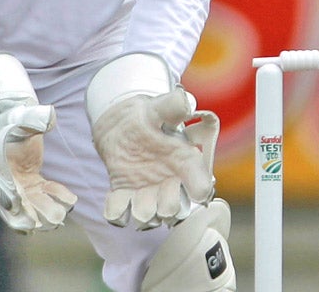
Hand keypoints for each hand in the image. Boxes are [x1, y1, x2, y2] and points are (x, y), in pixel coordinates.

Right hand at [0, 53, 77, 232]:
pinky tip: (71, 200)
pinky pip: (43, 193)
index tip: (24, 211)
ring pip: (31, 202)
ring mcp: (17, 184)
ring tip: (61, 218)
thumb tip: (49, 116)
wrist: (13, 121)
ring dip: (45, 211)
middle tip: (48, 222)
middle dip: (32, 214)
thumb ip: (32, 120)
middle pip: (17, 202)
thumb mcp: (21, 121)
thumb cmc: (14, 123)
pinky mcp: (30, 183)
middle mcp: (3, 181)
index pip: (3, 190)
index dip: (13, 202)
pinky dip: (56, 197)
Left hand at [87, 53, 218, 229]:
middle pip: (174, 209)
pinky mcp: (125, 196)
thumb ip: (174, 106)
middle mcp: (170, 182)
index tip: (193, 189)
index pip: (201, 185)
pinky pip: (120, 215)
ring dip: (142, 211)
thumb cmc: (148, 115)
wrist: (122, 124)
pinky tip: (117, 195)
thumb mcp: (161, 107)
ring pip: (148, 216)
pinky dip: (117, 212)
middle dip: (167, 207)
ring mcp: (147, 192)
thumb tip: (186, 101)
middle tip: (157, 193)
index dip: (199, 190)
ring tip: (135, 196)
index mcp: (185, 163)